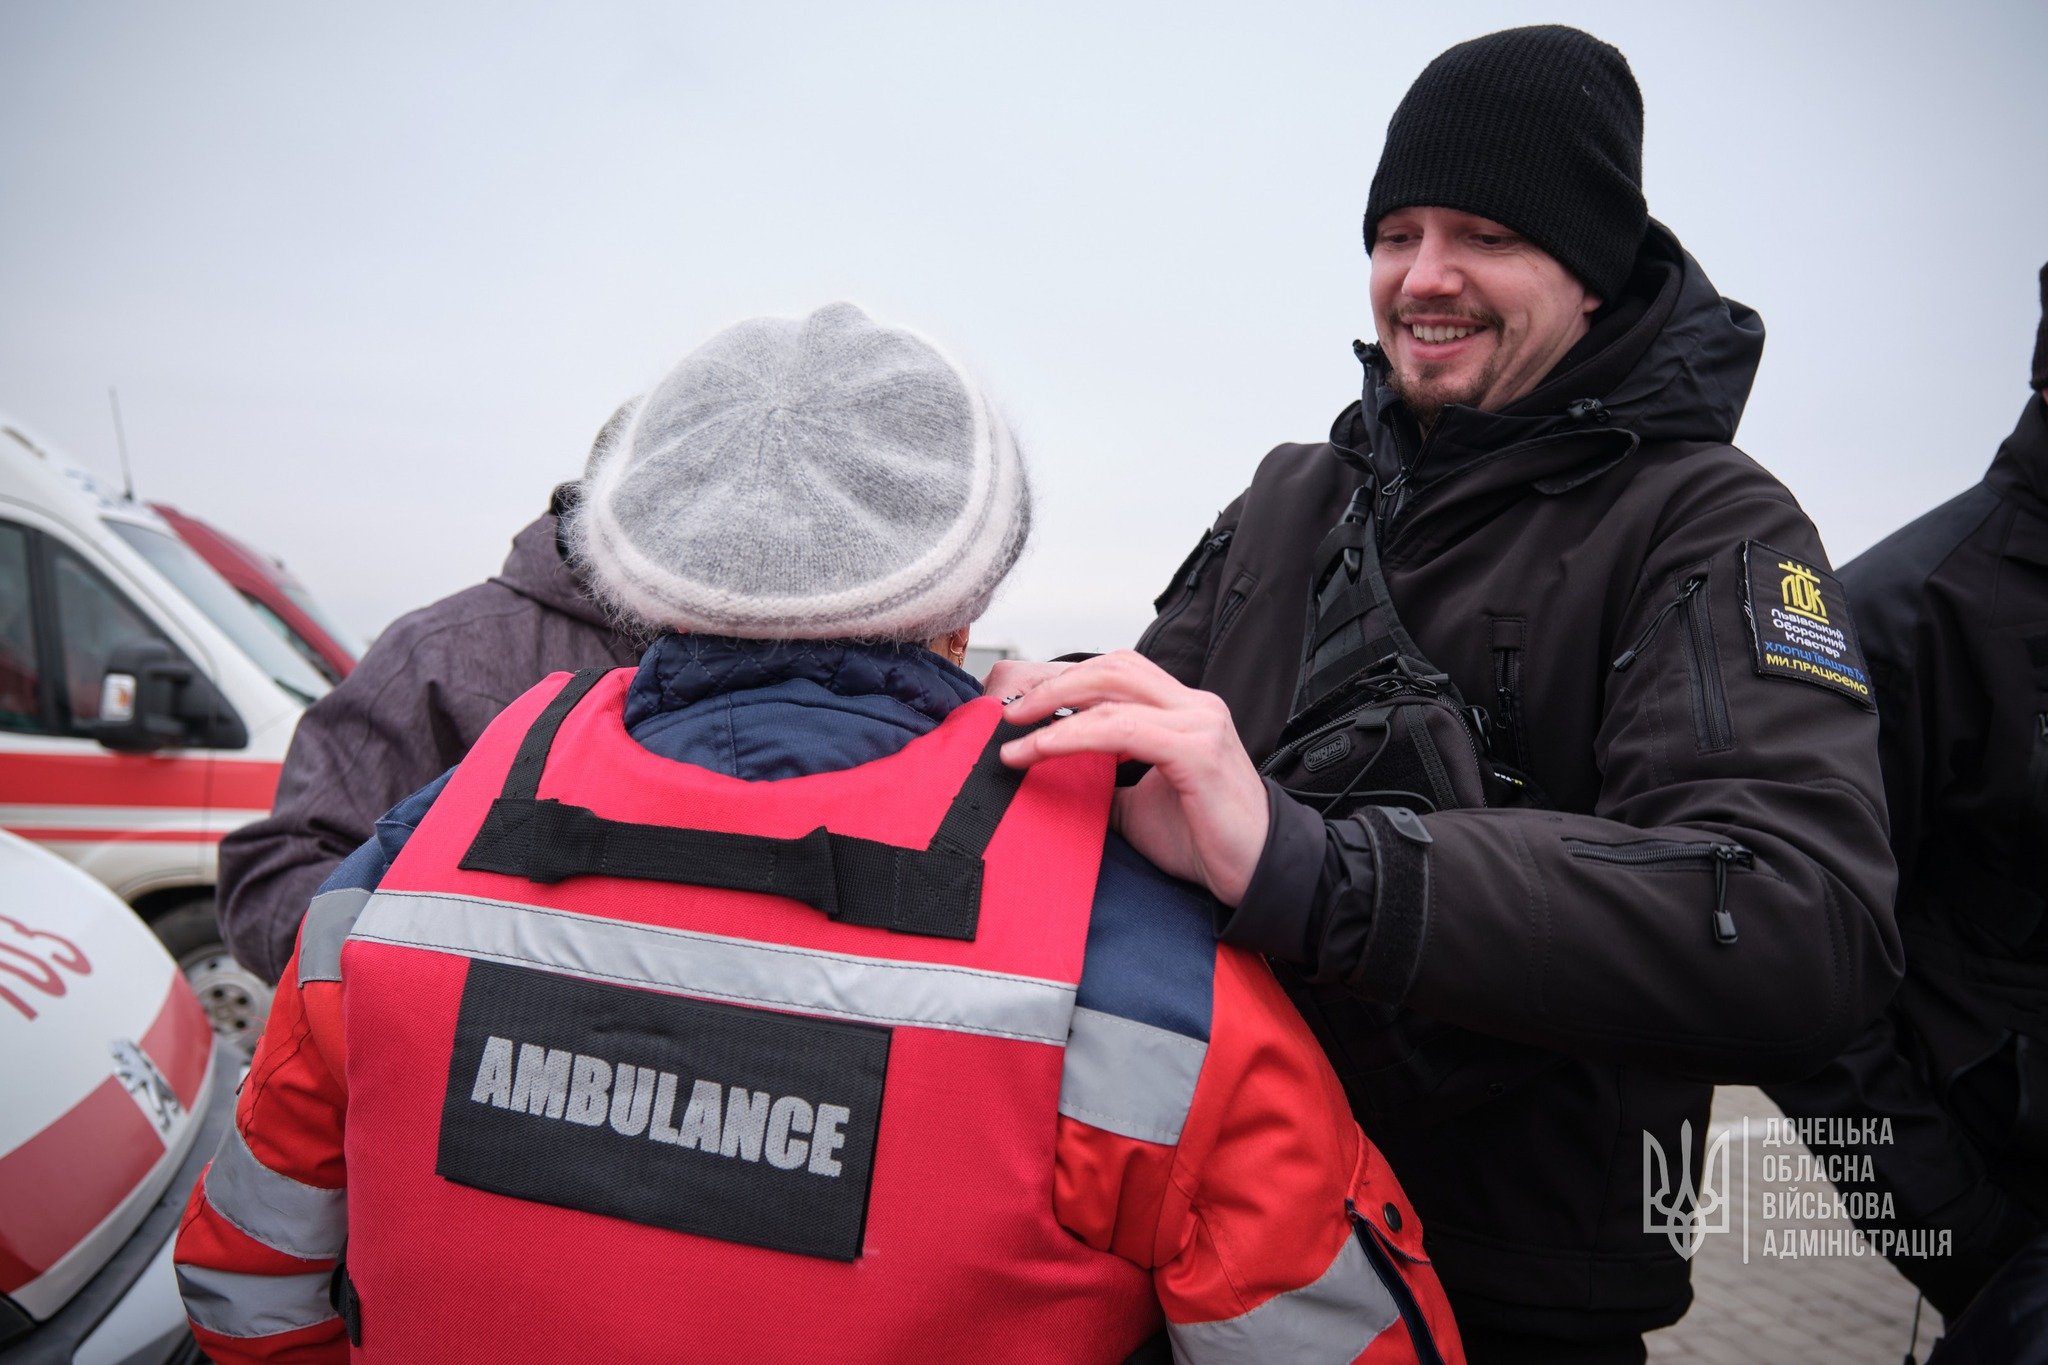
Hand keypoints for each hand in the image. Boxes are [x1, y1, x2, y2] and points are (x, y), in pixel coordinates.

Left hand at [997, 651, 1268, 905]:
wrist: (1257, 878)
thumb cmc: (1205, 842)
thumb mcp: (1139, 807)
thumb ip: (1103, 782)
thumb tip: (1048, 778)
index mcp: (1183, 712)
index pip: (1118, 673)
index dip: (1066, 681)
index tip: (1021, 706)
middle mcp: (1195, 707)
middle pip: (1114, 667)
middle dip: (1055, 685)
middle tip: (1010, 714)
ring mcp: (1200, 724)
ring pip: (1115, 691)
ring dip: (1056, 706)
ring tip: (1017, 731)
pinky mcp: (1198, 752)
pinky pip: (1123, 730)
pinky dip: (1075, 736)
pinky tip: (1043, 750)